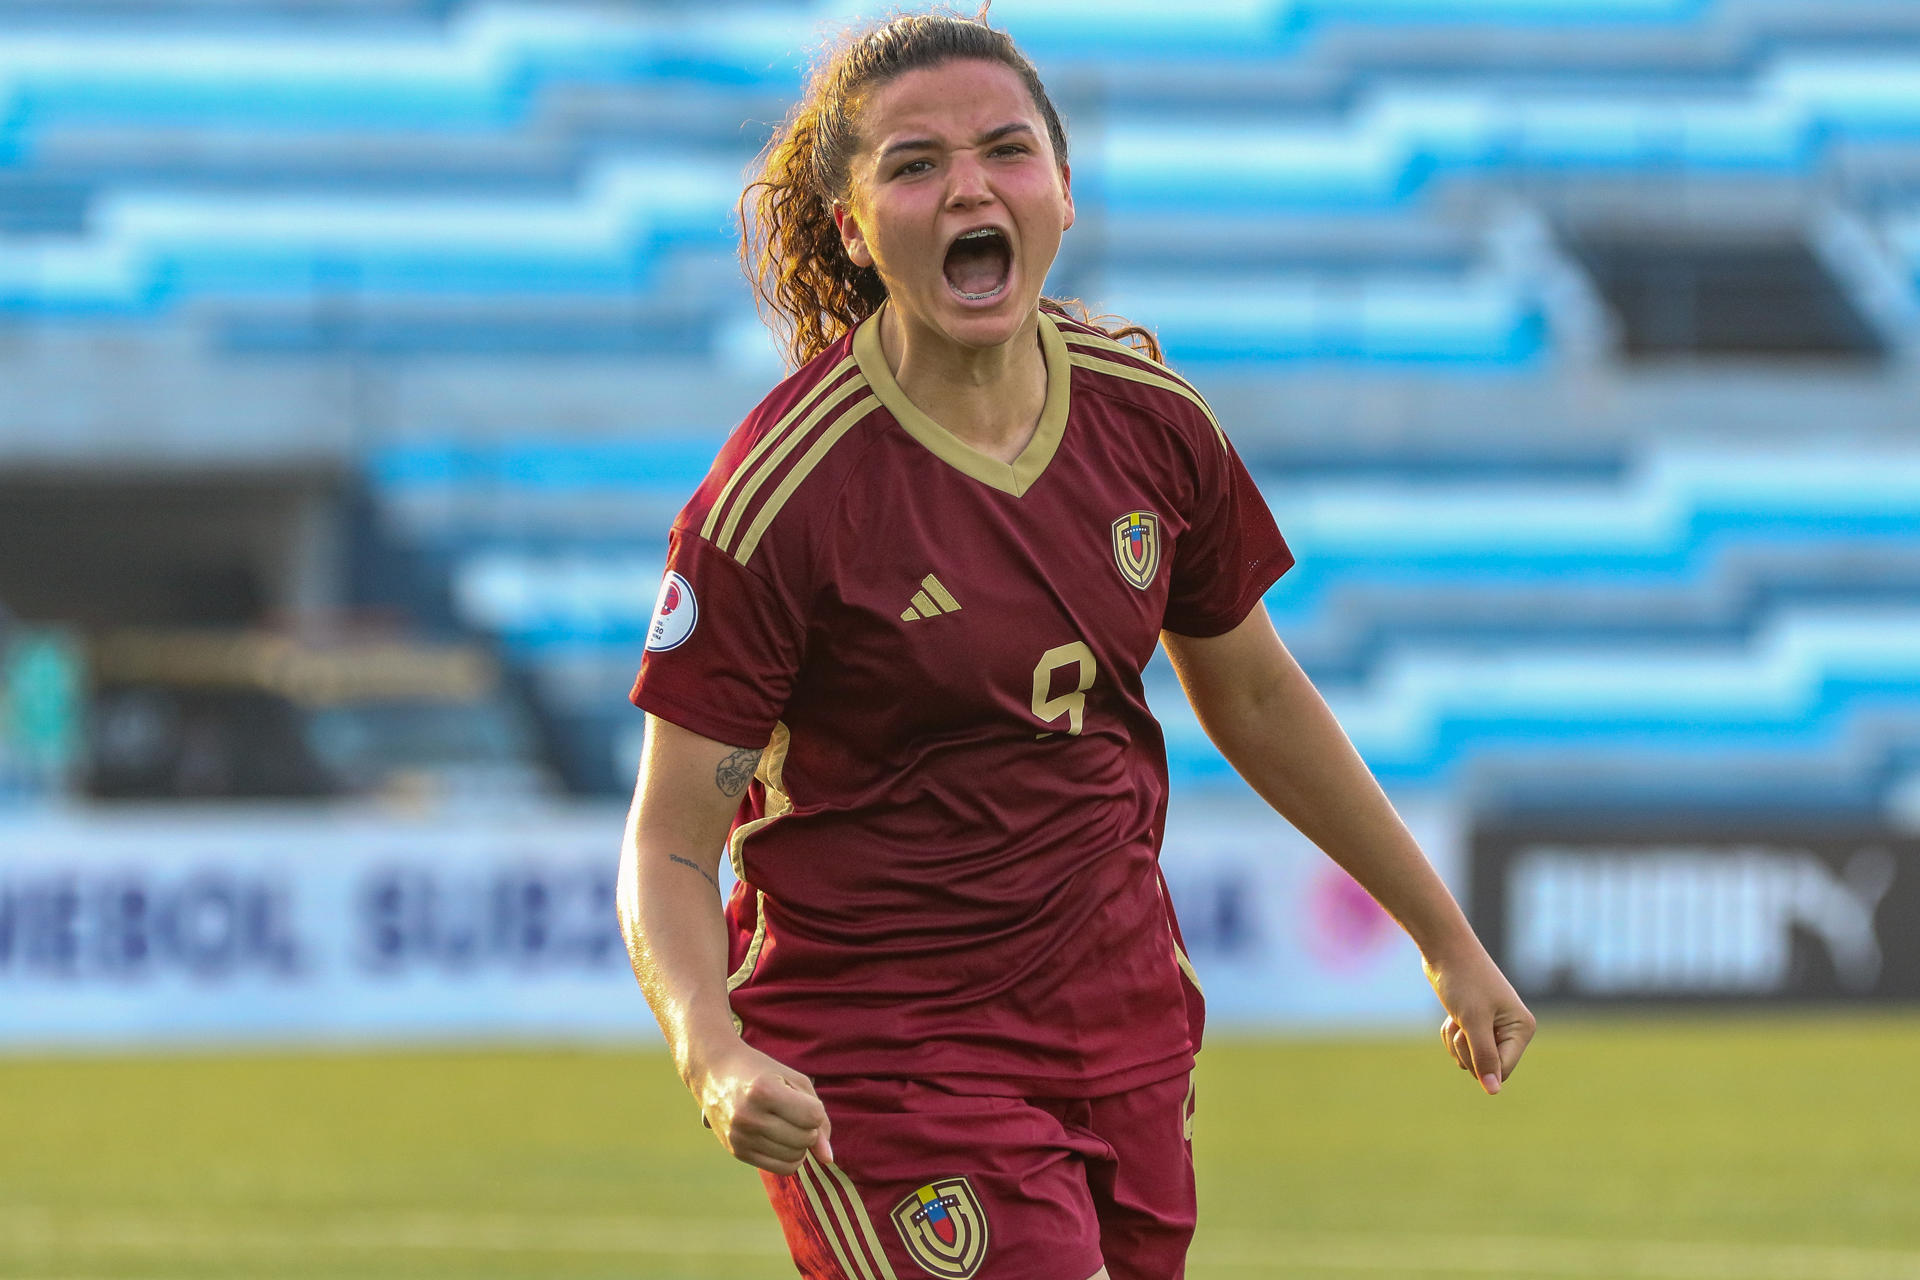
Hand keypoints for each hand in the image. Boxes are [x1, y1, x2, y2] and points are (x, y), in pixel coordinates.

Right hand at [691, 1039, 833, 1174]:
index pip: (813, 1116)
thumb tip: (828, 1159)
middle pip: (805, 1138)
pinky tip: (781, 1139)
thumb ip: (819, 1117)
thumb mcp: (794, 1081)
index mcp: (763, 1091)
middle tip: (795, 1112)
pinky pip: (781, 1168)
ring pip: (795, 1158)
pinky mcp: (737, 1151)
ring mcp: (740, 1137)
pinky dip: (790, 1157)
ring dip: (800, 1144)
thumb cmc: (762, 1072)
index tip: (802, 1099)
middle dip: (810, 1128)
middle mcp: (749, 1117)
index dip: (816, 1109)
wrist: (715, 1072)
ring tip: (787, 1124)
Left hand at [1424, 945, 1535, 1095]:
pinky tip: (1452, 1014)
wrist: (1444, 949)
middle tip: (1462, 1023)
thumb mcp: (1473, 1022)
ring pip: (1470, 1058)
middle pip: (1485, 1067)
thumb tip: (1493, 1091)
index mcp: (1523, 1029)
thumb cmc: (1463, 981)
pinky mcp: (1475, 1022)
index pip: (1502, 1071)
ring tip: (1457, 1015)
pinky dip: (1451, 1034)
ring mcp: (1494, 1026)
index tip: (1469, 1037)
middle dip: (1465, 1050)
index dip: (1480, 1063)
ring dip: (1456, 1041)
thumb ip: (1484, 1058)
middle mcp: (1513, 1030)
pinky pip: (1461, 1046)